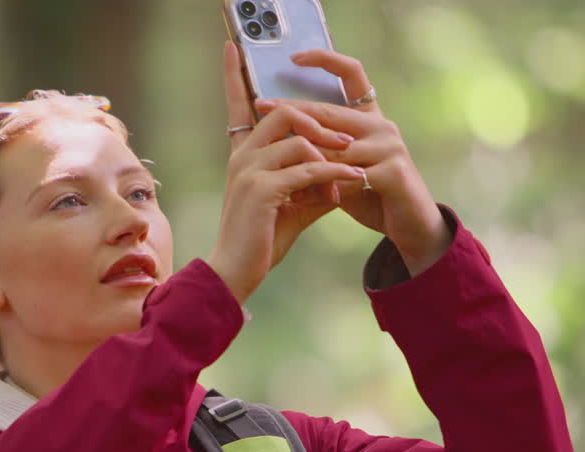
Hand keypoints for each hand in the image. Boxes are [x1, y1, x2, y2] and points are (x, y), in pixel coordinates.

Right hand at [208, 42, 364, 303]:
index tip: (232, 46)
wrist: (236, 272)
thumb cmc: (262, 241)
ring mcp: (249, 172)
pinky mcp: (261, 191)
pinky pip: (307, 169)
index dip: (234, 76)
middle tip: (344, 142)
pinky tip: (351, 181)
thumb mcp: (294, 205)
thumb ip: (315, 183)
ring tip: (352, 170)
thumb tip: (345, 172)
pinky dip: (334, 173)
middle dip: (319, 123)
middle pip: (283, 115)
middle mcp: (242, 158)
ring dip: (331, 153)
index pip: (237, 107)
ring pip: (298, 140)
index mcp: (243, 156)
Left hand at [256, 49, 451, 275]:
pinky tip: (300, 193)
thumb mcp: (339, 168)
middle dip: (292, 109)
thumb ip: (318, 150)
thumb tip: (277, 135)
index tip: (294, 57)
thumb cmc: (370, 196)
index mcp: (369, 118)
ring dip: (303, 155)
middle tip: (260, 106)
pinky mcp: (393, 172)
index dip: (326, 60)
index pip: (352, 74)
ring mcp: (390, 146)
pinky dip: (322, 184)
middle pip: (330, 111)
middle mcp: (381, 125)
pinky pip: (348, 175)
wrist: (408, 227)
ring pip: (334, 146)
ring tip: (271, 159)